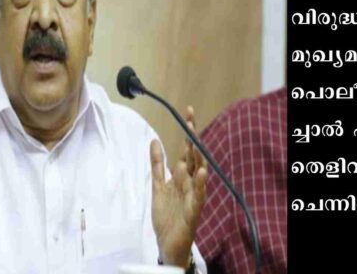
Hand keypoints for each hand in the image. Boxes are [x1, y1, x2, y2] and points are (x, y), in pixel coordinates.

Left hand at [150, 106, 207, 267]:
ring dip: (198, 157)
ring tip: (194, 141)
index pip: (187, 150)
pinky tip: (202, 173)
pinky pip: (199, 195)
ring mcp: (194, 195)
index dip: (188, 132)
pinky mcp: (194, 210)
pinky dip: (201, 184)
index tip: (188, 113)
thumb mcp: (158, 186)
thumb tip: (154, 140)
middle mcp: (191, 182)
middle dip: (193, 138)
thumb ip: (157, 164)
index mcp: (183, 176)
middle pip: (194, 157)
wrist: (168, 243)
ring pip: (199, 173)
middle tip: (190, 120)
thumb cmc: (167, 216)